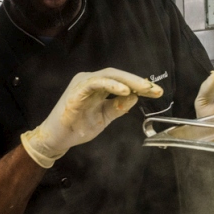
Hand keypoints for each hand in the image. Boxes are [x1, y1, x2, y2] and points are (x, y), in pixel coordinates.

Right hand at [20, 68, 162, 167]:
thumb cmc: (77, 127)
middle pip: (117, 74)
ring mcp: (82, 84)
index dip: (139, 85)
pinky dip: (111, 85)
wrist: (56, 139)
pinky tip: (124, 90)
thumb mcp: (104, 117)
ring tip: (144, 88)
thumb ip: (119, 107)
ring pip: (108, 75)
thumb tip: (135, 96)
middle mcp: (89, 80)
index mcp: (96, 85)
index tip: (157, 92)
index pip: (121, 80)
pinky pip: (95, 83)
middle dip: (138, 81)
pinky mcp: (76, 92)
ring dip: (128, 81)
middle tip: (155, 90)